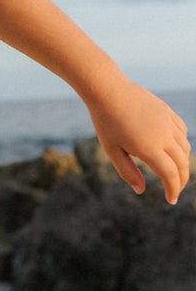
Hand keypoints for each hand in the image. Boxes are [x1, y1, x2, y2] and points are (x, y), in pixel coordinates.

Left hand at [87, 80, 190, 204]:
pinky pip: (182, 131)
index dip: (173, 189)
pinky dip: (182, 144)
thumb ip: (128, 172)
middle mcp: (164, 136)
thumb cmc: (106, 122)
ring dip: (183, 163)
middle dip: (181, 180)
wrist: (108, 90)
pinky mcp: (167, 112)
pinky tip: (174, 150)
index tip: (170, 200)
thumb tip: (140, 190)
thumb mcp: (112, 151)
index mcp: (150, 148)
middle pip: (182, 164)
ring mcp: (168, 122)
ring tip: (174, 172)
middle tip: (174, 190)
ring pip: (185, 148)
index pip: (170, 175)